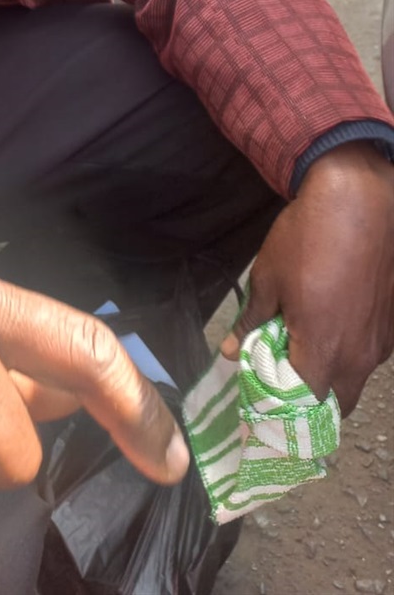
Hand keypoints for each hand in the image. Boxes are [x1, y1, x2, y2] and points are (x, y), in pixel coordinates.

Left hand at [221, 143, 393, 413]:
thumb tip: (231, 352)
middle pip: (335, 402)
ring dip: (331, 375)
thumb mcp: (267, 279)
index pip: (303, 406)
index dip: (280, 408)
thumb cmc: (306, 238)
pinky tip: (332, 323)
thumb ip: (251, 323)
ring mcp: (381, 342)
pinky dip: (349, 351)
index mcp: (324, 351)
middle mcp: (359, 357)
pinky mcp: (392, 323)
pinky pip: (370, 353)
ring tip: (304, 347)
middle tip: (283, 377)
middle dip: (308, 400)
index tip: (260, 398)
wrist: (360, 200)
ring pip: (355, 378)